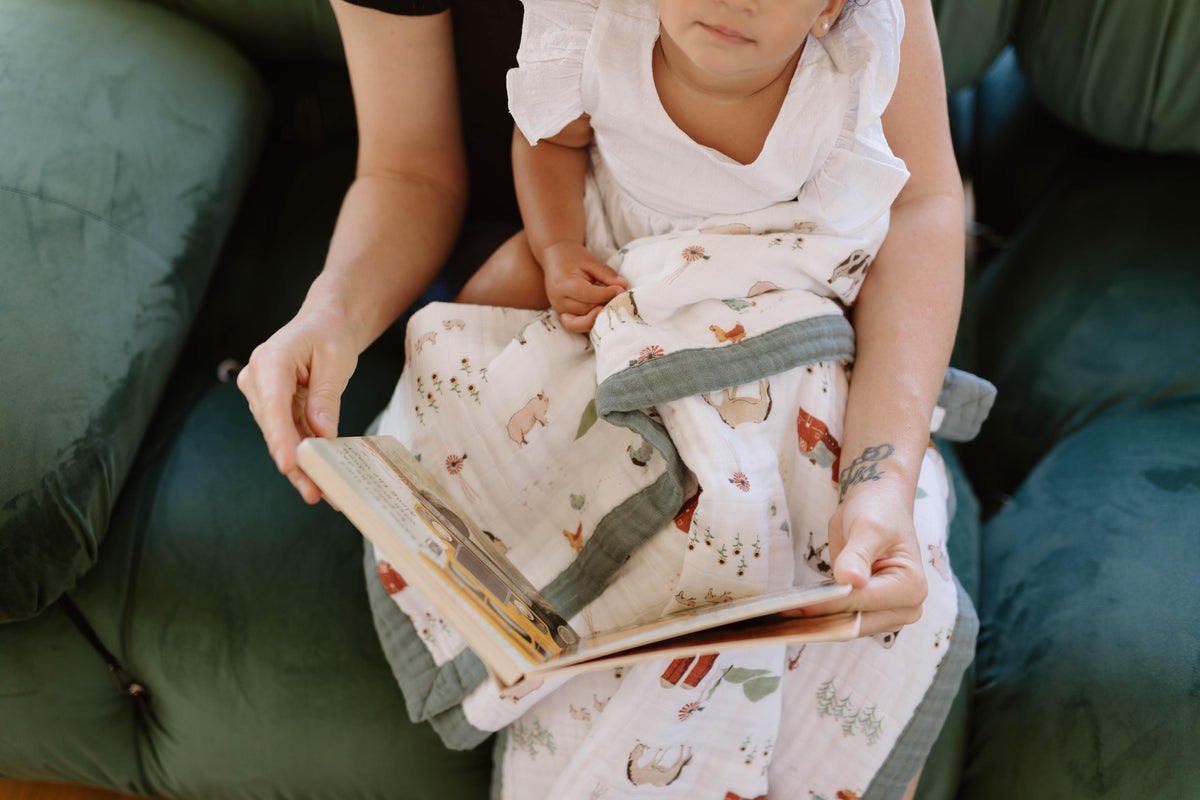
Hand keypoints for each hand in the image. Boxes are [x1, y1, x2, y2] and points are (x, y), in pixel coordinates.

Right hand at [237, 305, 358, 503]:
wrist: (323, 323)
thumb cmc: (329, 334)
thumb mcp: (336, 360)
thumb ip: (326, 396)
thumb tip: (322, 433)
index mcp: (271, 361)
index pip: (273, 405)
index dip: (280, 438)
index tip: (289, 465)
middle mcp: (258, 379)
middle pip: (275, 428)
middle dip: (294, 462)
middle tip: (314, 493)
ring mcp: (262, 395)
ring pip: (280, 437)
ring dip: (299, 466)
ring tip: (320, 494)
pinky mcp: (273, 407)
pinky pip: (288, 434)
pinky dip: (303, 455)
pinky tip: (318, 478)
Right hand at [540, 241, 627, 331]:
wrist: (554, 258)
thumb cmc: (573, 258)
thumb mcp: (591, 262)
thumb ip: (607, 274)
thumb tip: (623, 286)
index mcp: (564, 283)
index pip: (588, 294)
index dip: (606, 294)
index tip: (621, 290)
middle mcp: (559, 300)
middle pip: (586, 310)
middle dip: (604, 306)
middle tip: (619, 299)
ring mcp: (559, 310)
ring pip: (583, 322)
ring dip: (599, 316)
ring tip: (610, 305)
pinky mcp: (563, 316)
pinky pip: (578, 327)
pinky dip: (591, 323)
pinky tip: (601, 314)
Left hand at [785, 477, 926, 636]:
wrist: (878, 505)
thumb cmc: (878, 511)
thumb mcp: (868, 527)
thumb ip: (857, 555)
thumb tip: (850, 580)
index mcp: (911, 587)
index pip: (862, 602)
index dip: (828, 603)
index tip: (796, 605)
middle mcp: (905, 608)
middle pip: (855, 622)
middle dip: (820, 620)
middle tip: (780, 615)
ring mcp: (886, 613)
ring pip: (846, 627)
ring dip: (815, 623)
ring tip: (780, 617)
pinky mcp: (868, 612)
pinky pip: (841, 620)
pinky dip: (819, 617)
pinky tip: (792, 611)